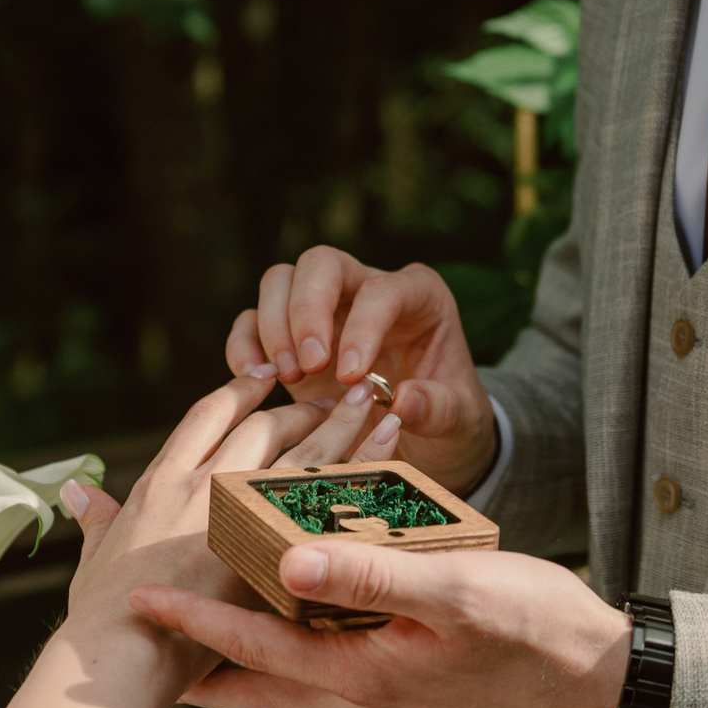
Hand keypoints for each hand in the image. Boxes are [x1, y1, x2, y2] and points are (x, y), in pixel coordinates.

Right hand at [55, 374, 405, 678]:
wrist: (123, 652)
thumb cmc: (102, 616)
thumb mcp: (96, 557)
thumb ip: (95, 518)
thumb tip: (75, 490)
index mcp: (162, 481)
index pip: (210, 416)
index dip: (239, 391)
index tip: (267, 375)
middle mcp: (204, 484)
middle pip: (264, 425)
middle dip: (300, 403)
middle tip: (334, 391)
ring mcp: (242, 512)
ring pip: (303, 451)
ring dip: (341, 423)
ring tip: (372, 401)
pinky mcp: (276, 546)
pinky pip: (331, 496)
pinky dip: (364, 469)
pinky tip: (390, 454)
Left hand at [129, 538, 627, 707]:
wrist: (593, 669)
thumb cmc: (532, 625)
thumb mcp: (455, 591)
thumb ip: (372, 576)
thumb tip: (286, 559)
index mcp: (362, 676)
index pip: (257, 648)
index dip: (196, 622)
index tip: (137, 598)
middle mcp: (358, 692)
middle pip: (252, 680)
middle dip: (192, 657)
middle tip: (132, 634)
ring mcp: (376, 688)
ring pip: (281, 672)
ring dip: (231, 648)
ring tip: (183, 623)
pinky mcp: (395, 673)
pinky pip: (317, 659)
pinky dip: (280, 634)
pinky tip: (276, 608)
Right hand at [227, 247, 496, 492]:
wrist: (428, 443)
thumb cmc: (451, 420)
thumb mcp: (462, 421)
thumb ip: (438, 409)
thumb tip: (403, 400)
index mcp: (418, 296)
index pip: (382, 290)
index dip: (362, 327)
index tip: (350, 376)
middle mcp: (367, 288)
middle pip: (321, 264)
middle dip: (307, 310)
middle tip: (309, 367)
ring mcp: (324, 308)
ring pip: (280, 281)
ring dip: (274, 326)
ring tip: (286, 378)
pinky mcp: (290, 337)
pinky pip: (252, 320)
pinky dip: (245, 344)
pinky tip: (256, 380)